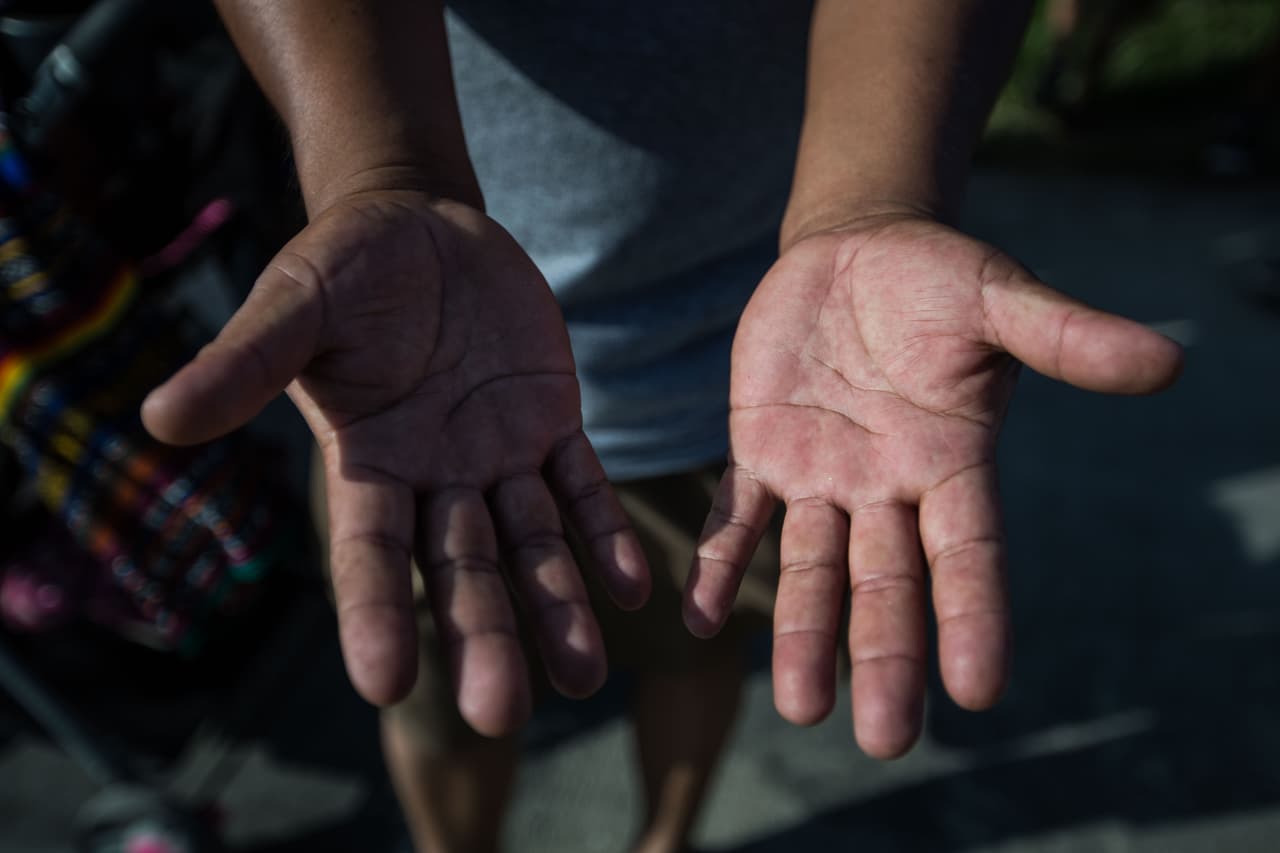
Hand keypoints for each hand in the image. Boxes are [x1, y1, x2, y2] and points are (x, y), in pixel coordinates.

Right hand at [142, 190, 649, 734]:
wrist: (422, 225)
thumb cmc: (344, 264)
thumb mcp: (295, 303)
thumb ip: (246, 361)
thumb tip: (159, 421)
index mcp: (365, 463)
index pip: (369, 554)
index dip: (376, 614)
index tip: (385, 684)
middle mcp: (433, 478)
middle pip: (460, 568)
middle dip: (481, 636)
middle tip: (499, 713)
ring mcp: (497, 457)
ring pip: (531, 545)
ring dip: (558, 608)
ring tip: (585, 676)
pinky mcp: (551, 424)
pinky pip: (583, 488)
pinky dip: (605, 532)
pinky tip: (636, 584)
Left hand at [684, 213, 1180, 757]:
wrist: (856, 252)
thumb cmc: (939, 278)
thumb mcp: (1000, 299)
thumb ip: (1067, 336)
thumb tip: (1171, 361)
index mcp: (952, 460)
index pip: (967, 553)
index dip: (972, 616)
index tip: (978, 689)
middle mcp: (888, 485)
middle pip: (888, 584)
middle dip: (885, 656)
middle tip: (883, 739)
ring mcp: (821, 473)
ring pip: (813, 568)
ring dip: (803, 634)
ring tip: (799, 709)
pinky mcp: (761, 450)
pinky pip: (736, 516)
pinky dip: (720, 561)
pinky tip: (701, 615)